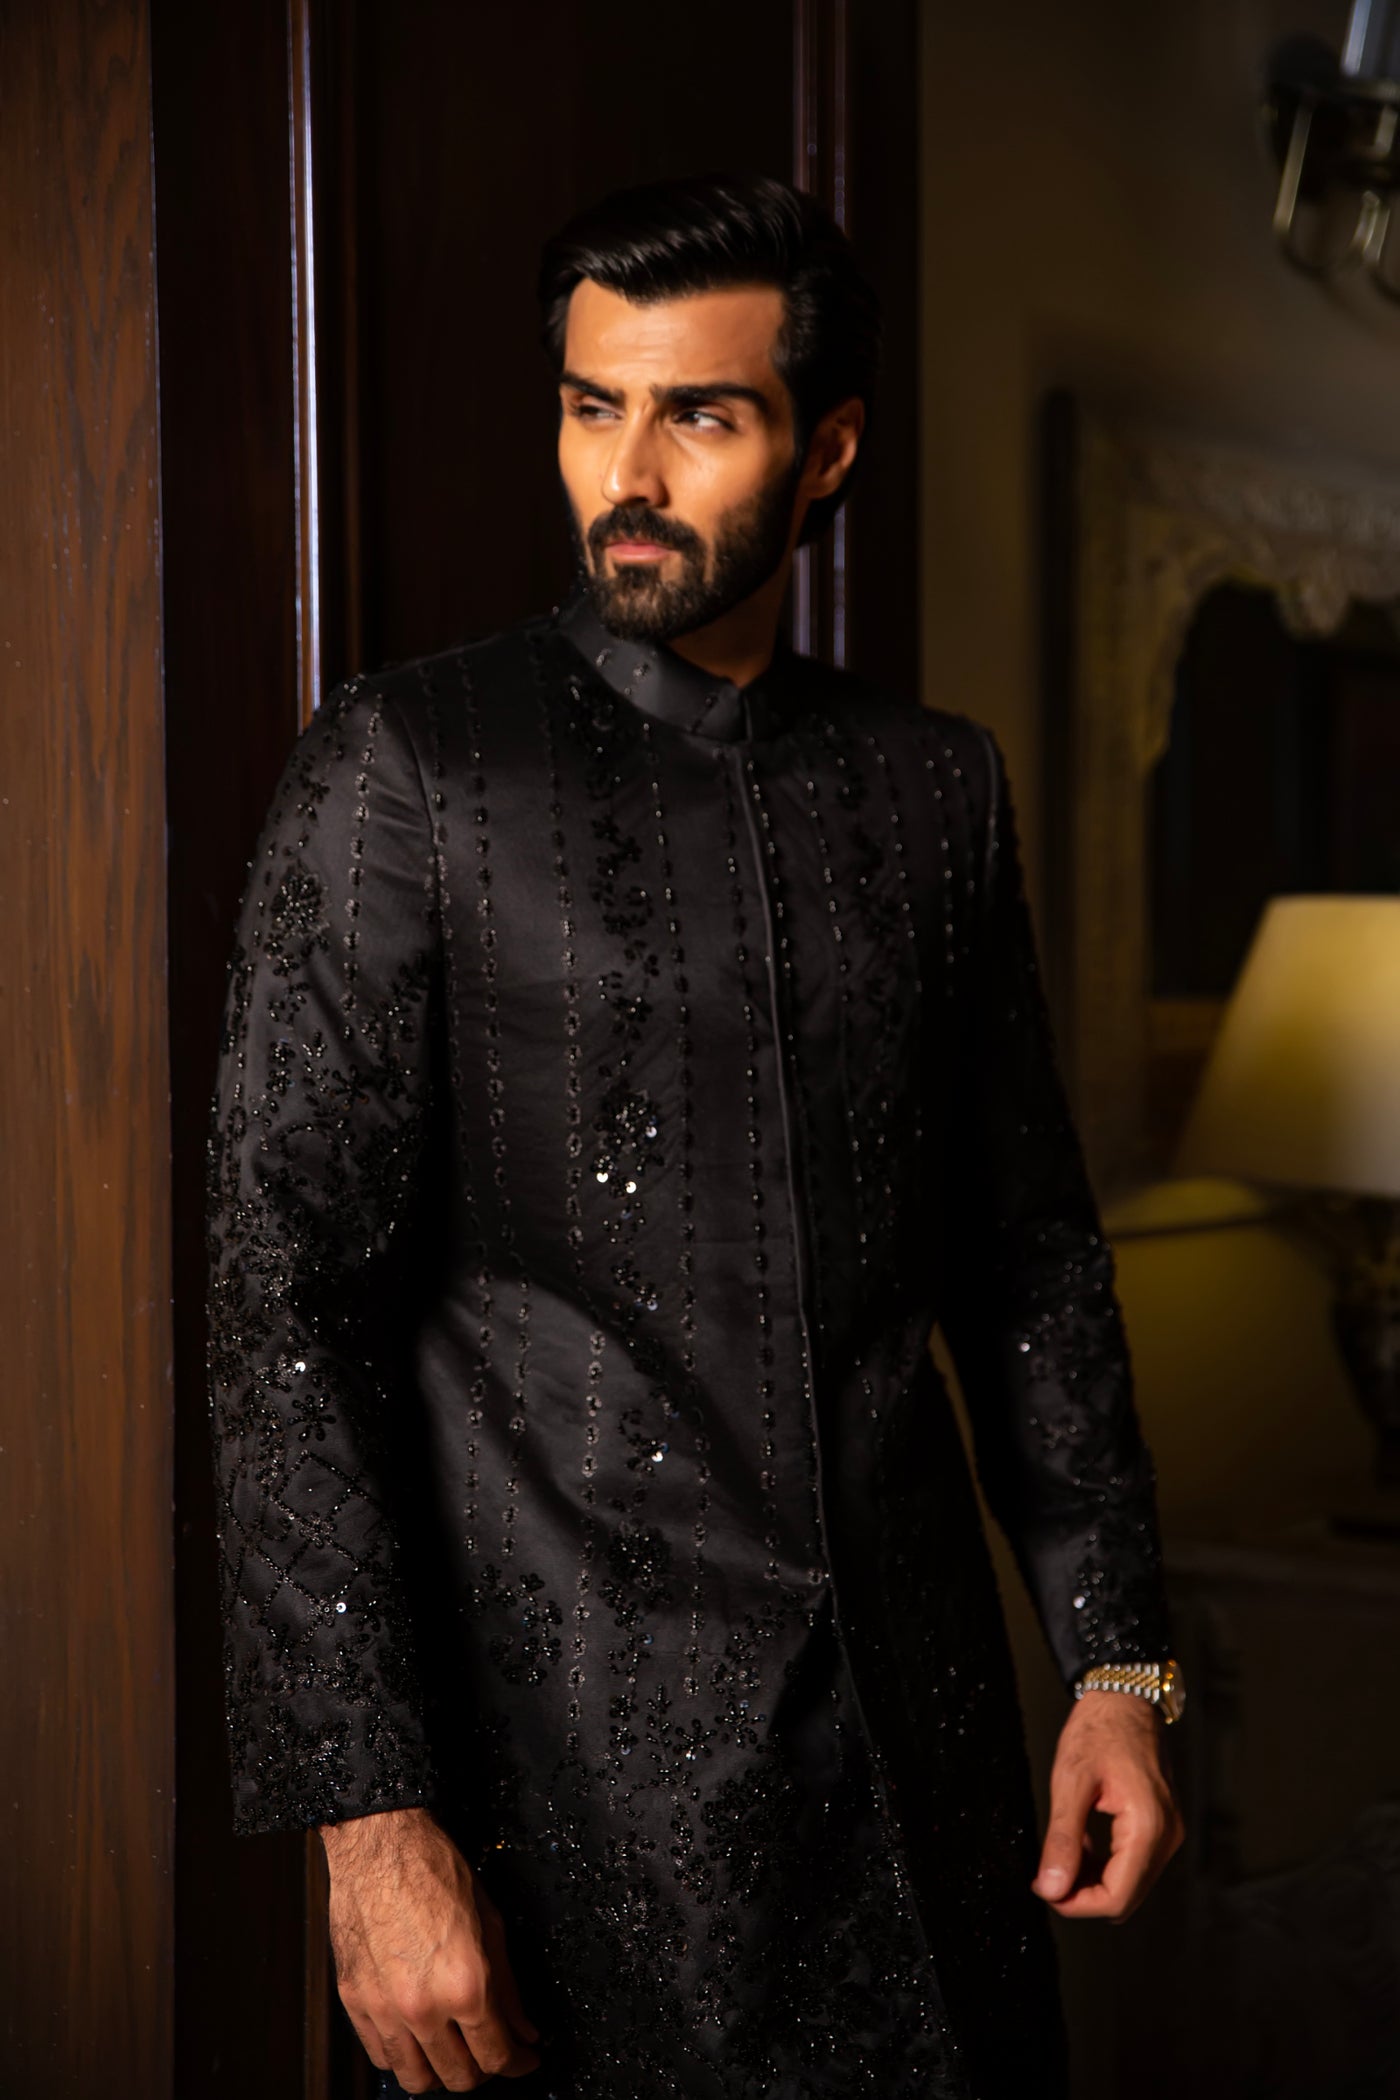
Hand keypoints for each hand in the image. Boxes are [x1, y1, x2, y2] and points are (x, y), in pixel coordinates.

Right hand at [320, 1805, 541, 2090]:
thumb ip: (509, 1987)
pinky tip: (418, 2037)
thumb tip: (524, 2027)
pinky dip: (403, 2057)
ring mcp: (384, 2009)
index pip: (496, 2056)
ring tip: (455, 2050)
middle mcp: (423, 2006)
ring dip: (441, 2072)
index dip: (518, 2063)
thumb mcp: (490, 1923)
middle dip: (484, 2070)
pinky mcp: (355, 2003)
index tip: (524, 2059)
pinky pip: (380, 2057)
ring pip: (416, 2079)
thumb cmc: (432, 1870)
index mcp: (465, 1984)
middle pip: (458, 2077)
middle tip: (493, 2050)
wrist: (380, 1844)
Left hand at [1031, 1690, 1183, 1921]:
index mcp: (1148, 1827)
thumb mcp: (1070, 1781)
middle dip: (1084, 1894)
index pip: (1117, 1898)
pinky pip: (1134, 1863)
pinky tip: (1082, 1843)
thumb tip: (1051, 1888)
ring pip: (1130, 1883)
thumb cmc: (1100, 1730)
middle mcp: (1167, 1836)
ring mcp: (1168, 1831)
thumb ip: (1062, 1839)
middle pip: (1125, 1897)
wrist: (1125, 1698)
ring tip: (1062, 1853)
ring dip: (1094, 1879)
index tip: (1045, 1889)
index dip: (1077, 1903)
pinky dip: (1106, 1864)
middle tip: (1047, 1875)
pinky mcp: (1161, 1825)